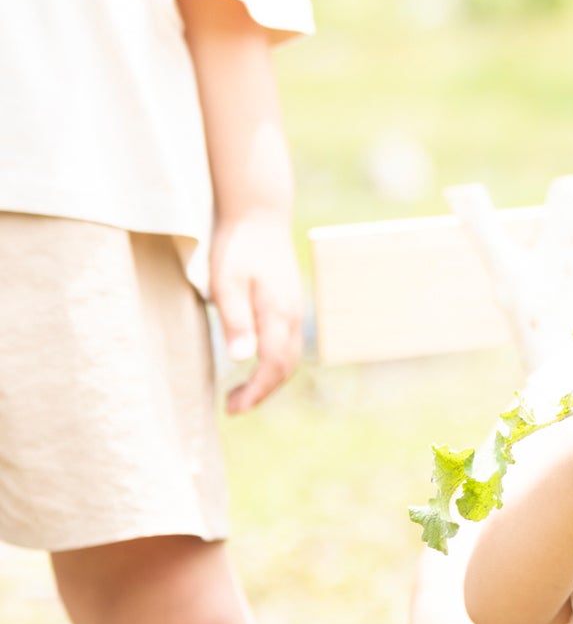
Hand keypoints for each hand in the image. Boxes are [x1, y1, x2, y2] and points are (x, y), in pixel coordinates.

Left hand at [207, 208, 302, 413]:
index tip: (232, 408)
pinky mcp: (288, 304)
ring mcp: (293, 309)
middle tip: (233, 407)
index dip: (255, 391)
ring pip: (289, 356)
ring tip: (242, 392)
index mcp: (278, 314)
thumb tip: (242, 359)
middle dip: (262, 392)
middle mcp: (292, 316)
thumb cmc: (237, 247)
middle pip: (285, 367)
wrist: (258, 214)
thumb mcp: (227, 283)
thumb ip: (236, 320)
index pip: (273, 365)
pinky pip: (287, 343)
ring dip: (269, 379)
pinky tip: (254, 363)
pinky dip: (273, 363)